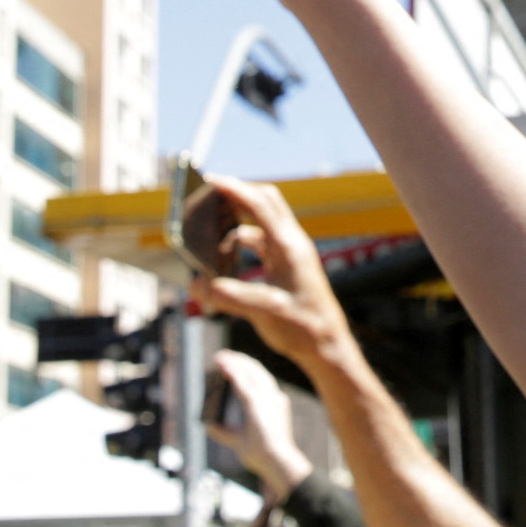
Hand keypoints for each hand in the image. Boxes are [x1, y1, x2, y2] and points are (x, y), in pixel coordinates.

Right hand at [187, 177, 351, 368]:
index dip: (235, 190)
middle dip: (238, 194)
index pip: (260, 205)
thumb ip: (229, 296)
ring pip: (263, 221)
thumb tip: (197, 284)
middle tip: (210, 195)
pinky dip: (242, 241)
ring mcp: (291, 253)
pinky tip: (226, 257)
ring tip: (211, 229)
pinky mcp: (288, 264)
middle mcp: (292, 243)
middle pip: (265, 202)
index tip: (212, 180)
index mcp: (289, 247)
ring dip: (238, 220)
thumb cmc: (303, 328)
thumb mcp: (263, 312)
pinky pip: (262, 242)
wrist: (327, 346)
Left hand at [210, 349, 310, 499]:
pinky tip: (222, 366)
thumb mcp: (238, 440)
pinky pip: (241, 382)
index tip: (234, 364)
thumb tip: (207, 425)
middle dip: (240, 361)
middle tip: (224, 357)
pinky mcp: (256, 403)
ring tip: (220, 357)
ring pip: (250, 371)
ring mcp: (267, 398)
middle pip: (257, 371)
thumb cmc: (262, 455)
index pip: (261, 380)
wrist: (276, 462)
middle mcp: (273, 397)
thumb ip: (223, 432)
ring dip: (234, 362)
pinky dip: (231, 371)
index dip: (247, 369)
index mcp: (275, 403)